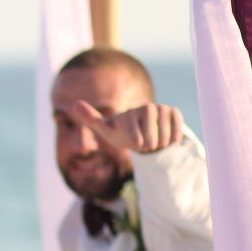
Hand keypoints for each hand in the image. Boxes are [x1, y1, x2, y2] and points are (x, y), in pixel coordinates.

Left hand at [69, 99, 183, 154]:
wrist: (141, 133)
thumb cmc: (121, 133)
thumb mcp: (105, 130)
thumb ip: (91, 118)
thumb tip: (74, 103)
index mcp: (129, 113)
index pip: (136, 140)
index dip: (134, 145)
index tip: (130, 138)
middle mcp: (146, 107)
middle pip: (151, 141)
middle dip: (146, 146)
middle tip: (141, 141)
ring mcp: (161, 108)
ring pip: (165, 138)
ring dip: (159, 144)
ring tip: (151, 138)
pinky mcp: (174, 112)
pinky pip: (176, 132)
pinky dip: (172, 139)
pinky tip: (165, 136)